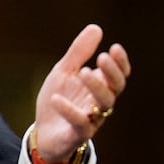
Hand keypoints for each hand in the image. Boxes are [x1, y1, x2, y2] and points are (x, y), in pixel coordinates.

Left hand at [33, 24, 131, 163]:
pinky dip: (69, 111)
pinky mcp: (77, 135)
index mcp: (99, 88)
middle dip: (111, 73)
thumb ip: (79, 53)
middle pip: (115, 89)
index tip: (114, 48)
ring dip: (97, 88)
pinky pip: (80, 124)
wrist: (43, 132)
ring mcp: (91, 120)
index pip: (118, 76)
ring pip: (103, 105)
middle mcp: (99, 104)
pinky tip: (56, 99)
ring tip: (84, 72)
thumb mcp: (64, 72)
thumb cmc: (59, 99)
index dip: (120, 63)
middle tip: (102, 58)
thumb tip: (96, 28)